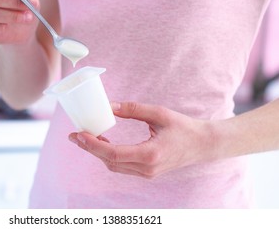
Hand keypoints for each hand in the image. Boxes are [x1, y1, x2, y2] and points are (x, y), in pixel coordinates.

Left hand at [69, 102, 215, 178]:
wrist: (203, 145)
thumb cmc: (184, 127)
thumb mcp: (159, 113)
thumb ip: (133, 110)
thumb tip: (109, 105)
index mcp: (150, 155)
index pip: (114, 154)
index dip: (93, 145)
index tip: (79, 135)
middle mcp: (147, 168)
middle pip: (109, 162)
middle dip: (89, 148)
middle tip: (75, 135)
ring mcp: (147, 173)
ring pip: (114, 166)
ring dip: (98, 153)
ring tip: (87, 137)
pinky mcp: (147, 172)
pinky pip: (122, 166)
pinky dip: (109, 156)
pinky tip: (103, 143)